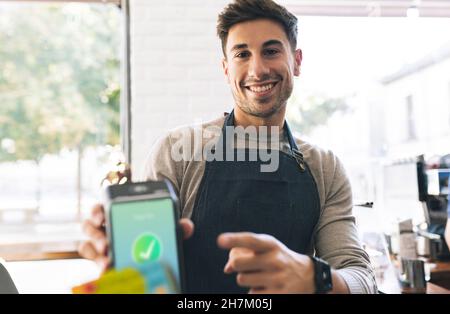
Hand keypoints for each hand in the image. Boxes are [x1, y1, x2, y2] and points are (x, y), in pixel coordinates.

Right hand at [78, 203, 193, 272]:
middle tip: (105, 244)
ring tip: (107, 261)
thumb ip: (175, 226)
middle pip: (89, 227)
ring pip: (87, 246)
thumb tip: (187, 226)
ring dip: (95, 253)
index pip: (99, 207)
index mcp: (116, 213)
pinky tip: (108, 271)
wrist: (154, 252)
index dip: (96, 210)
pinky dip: (98, 266)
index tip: (100, 216)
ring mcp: (100, 244)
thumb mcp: (166, 228)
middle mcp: (104, 227)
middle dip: (95, 235)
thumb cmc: (156, 233)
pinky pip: (93, 262)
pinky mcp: (101, 260)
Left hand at [217, 232, 314, 293]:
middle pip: (238, 263)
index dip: (234, 240)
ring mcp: (277, 279)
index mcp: (271, 245)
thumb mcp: (266, 249)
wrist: (307, 276)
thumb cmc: (277, 259)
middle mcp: (275, 260)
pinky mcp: (277, 295)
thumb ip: (243, 252)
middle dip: (236, 265)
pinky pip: (251, 294)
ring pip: (242, 279)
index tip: (220, 240)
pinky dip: (254, 292)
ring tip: (261, 276)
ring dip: (246, 279)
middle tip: (248, 266)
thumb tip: (227, 269)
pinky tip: (267, 287)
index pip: (250, 240)